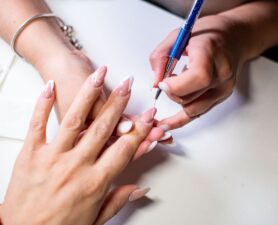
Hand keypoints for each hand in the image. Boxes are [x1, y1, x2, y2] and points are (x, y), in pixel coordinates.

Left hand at [0, 69, 155, 224]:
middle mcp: (76, 166)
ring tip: (99, 76)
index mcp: (95, 183)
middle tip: (128, 85)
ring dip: (89, 95)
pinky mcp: (31, 154)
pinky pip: (37, 124)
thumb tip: (139, 189)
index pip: (124, 149)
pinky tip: (51, 86)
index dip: (140, 130)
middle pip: (104, 128)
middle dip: (119, 103)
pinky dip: (43, 103)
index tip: (149, 117)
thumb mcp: (96, 219)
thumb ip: (118, 200)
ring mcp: (53, 157)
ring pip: (75, 120)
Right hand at [36, 50, 171, 145]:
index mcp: (79, 139)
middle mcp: (89, 137)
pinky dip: (135, 122)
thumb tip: (127, 129)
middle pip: (120, 142)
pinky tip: (149, 123)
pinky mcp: (103, 117)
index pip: (112, 145)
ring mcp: (97, 127)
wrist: (59, 62)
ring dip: (142, 131)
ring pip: (122, 134)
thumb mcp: (83, 97)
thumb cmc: (68, 79)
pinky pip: (121, 123)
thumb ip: (104, 116)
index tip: (152, 134)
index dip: (134, 140)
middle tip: (162, 133)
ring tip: (161, 130)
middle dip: (143, 138)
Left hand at [150, 15, 247, 129]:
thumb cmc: (206, 33)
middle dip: (172, 92)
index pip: (199, 77)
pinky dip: (180, 120)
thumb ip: (161, 57)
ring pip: (193, 109)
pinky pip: (198, 114)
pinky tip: (166, 124)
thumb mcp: (177, 35)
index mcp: (211, 53)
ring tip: (175, 84)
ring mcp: (224, 88)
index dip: (176, 85)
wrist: (233, 37)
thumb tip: (154, 83)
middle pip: (192, 97)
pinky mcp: (221, 97)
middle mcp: (222, 73)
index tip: (162, 82)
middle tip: (166, 79)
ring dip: (177, 100)